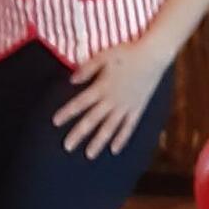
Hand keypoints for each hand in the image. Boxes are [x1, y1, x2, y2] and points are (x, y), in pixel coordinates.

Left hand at [54, 41, 166, 160]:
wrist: (153, 56)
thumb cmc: (126, 53)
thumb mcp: (104, 56)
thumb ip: (87, 68)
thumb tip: (72, 80)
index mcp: (102, 87)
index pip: (80, 102)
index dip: (67, 112)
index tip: (55, 122)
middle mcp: (112, 100)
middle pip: (92, 120)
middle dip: (79, 133)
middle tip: (67, 146)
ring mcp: (125, 107)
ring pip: (110, 128)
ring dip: (98, 141)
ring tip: (89, 154)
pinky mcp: (137, 109)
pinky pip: (128, 127)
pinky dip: (121, 139)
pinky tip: (114, 149)